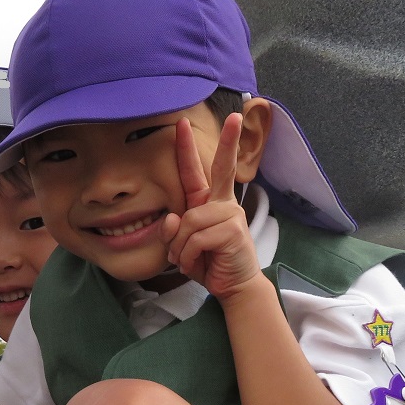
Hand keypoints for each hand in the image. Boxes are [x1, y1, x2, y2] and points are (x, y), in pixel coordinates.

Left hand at [160, 115, 261, 303]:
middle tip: (235, 116)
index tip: (181, 123)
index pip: (196, 171)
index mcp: (208, 202)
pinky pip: (197, 238)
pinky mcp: (233, 231)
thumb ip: (171, 232)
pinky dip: (189, 255)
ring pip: (189, 221)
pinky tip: (197, 264)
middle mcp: (222, 203)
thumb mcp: (181, 247)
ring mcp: (231, 215)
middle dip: (229, 141)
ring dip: (181, 247)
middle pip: (223, 167)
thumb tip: (170, 218)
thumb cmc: (208, 264)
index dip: (186, 148)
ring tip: (187, 260)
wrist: (232, 288)